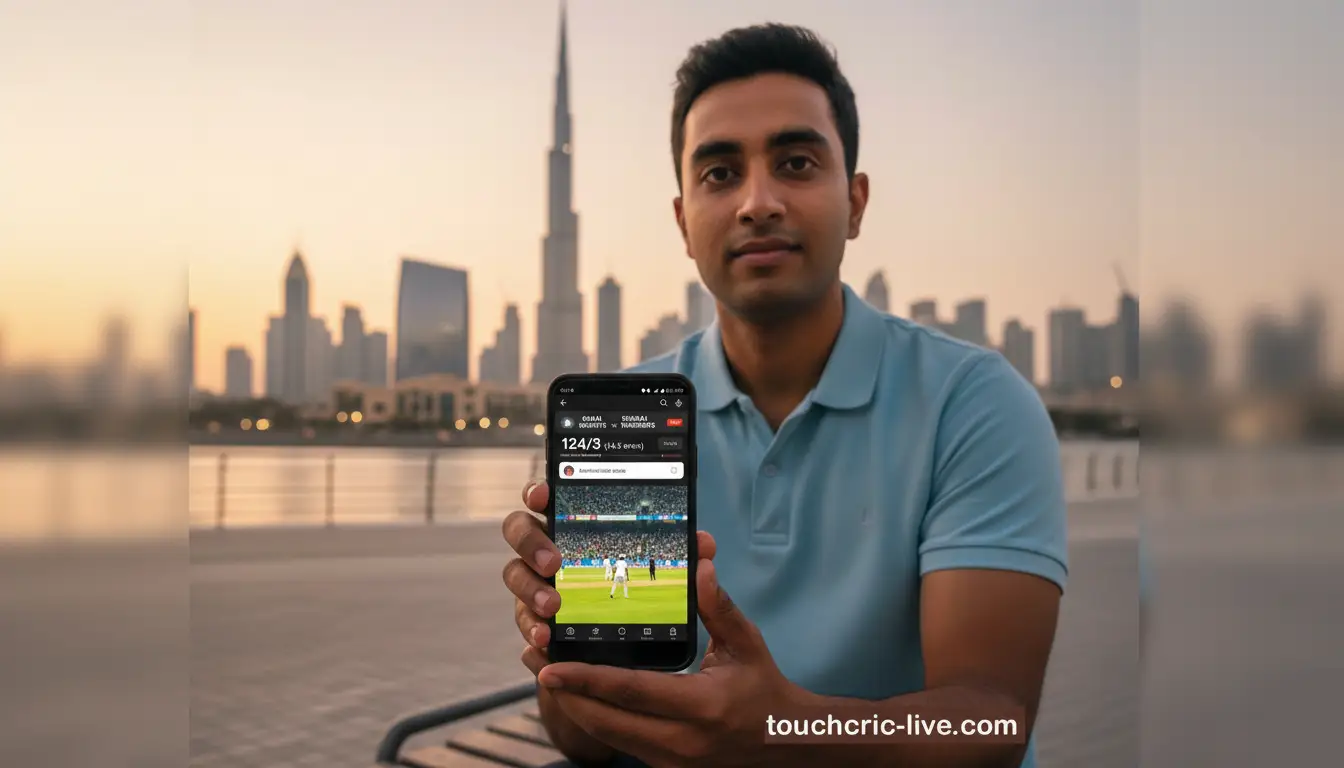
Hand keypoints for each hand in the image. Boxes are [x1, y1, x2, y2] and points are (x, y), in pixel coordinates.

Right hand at [505, 481, 721, 677]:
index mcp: (574, 524)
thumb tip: (704, 544)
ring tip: (553, 608)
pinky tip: (544, 640)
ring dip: (531, 590)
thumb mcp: (669, 573)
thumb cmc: (644, 594)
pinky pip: (523, 621)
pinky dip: (530, 629)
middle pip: (518, 530)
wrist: (631, 649)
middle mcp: (546, 548)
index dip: (538, 490)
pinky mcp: (534, 619)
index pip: (547, 496)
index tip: (544, 494)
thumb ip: (683, 555)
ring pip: (515, 576)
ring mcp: (535, 582)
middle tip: (554, 561)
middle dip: (530, 542)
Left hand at [537, 547, 803, 767]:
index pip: (629, 692)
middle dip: (565, 693)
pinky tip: (579, 695)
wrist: (783, 743)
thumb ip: (718, 607)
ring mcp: (671, 761)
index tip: (550, 665)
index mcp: (701, 706)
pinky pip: (620, 742)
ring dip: (574, 706)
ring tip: (547, 675)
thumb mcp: (746, 643)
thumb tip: (699, 566)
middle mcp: (681, 741)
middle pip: (605, 720)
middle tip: (536, 662)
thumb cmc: (763, 687)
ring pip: (607, 735)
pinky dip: (596, 718)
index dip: (586, 678)